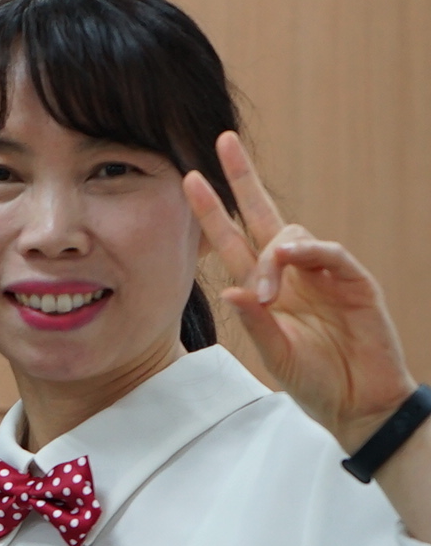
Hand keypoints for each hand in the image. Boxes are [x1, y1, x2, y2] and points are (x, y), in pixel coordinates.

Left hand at [189, 131, 416, 448]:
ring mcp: (324, 275)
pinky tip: (291, 256)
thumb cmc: (314, 380)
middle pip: (265, 216)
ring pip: (292, 237)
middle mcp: (293, 274)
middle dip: (243, 179)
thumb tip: (232, 291)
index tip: (188, 179)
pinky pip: (332, 255)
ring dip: (272, 259)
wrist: (357, 403)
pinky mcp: (355, 284)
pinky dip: (311, 251)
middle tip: (223, 143)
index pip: (234, 240)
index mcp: (267, 288)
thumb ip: (255, 323)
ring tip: (268, 292)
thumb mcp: (274, 354)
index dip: (214, 211)